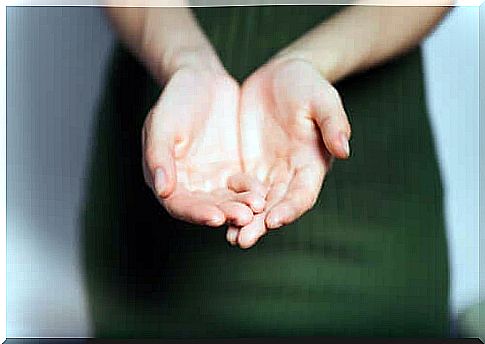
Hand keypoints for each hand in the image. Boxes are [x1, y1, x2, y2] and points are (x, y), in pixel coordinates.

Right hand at [142, 66, 265, 227]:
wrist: (202, 80)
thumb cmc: (175, 100)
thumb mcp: (162, 124)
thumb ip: (159, 156)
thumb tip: (162, 190)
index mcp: (167, 179)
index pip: (179, 205)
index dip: (196, 213)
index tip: (216, 217)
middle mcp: (190, 185)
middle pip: (206, 208)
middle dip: (225, 213)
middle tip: (245, 217)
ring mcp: (213, 180)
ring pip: (227, 200)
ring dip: (241, 206)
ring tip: (258, 206)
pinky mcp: (233, 171)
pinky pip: (243, 186)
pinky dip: (252, 191)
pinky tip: (265, 193)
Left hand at [226, 57, 350, 247]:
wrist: (282, 75)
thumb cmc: (307, 84)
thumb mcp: (322, 98)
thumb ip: (333, 122)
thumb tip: (344, 149)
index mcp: (311, 164)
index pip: (303, 194)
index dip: (290, 208)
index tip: (274, 220)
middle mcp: (290, 175)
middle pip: (276, 206)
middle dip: (261, 224)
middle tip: (242, 240)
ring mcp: (268, 172)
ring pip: (256, 203)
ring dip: (244, 221)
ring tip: (229, 237)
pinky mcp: (249, 165)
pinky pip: (238, 189)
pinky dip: (230, 203)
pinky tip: (215, 213)